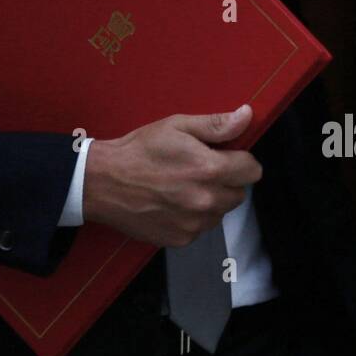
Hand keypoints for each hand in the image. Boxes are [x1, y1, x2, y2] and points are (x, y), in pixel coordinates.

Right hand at [84, 105, 259, 246]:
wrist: (103, 182)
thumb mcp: (177, 126)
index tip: (223, 155)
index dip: (239, 160)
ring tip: (181, 186)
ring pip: (220, 212)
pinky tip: (171, 202)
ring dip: (210, 200)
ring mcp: (194, 224)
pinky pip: (200, 228)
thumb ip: (216, 125)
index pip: (252, 170)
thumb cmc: (138, 150)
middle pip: (239, 193)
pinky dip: (192, 217)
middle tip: (198, 169)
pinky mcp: (181, 239)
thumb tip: (247, 116)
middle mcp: (206, 201)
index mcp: (210, 169)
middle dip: (225, 180)